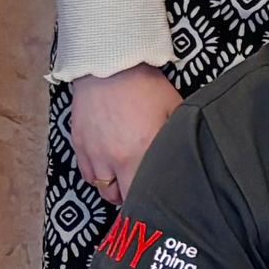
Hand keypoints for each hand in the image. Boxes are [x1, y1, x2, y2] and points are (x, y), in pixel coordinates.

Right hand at [63, 64, 179, 204]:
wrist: (109, 66)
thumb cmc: (145, 86)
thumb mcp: (174, 109)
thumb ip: (178, 138)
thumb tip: (188, 156)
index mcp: (140, 154)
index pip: (142, 196)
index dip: (152, 203)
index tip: (160, 202)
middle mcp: (113, 160)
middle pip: (121, 198)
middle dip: (134, 199)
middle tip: (146, 193)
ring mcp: (93, 154)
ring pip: (103, 188)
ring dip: (116, 188)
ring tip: (128, 180)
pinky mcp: (80, 145)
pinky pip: (88, 174)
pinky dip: (99, 176)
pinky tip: (111, 167)